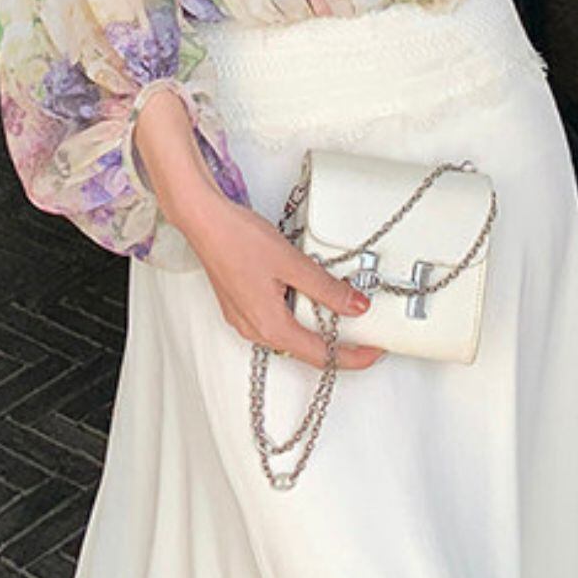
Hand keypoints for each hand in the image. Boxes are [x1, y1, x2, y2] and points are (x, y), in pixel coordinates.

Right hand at [183, 194, 386, 371]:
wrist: (203, 220)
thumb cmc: (237, 239)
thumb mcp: (293, 263)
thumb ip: (326, 288)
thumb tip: (354, 306)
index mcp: (270, 325)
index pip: (320, 355)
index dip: (352, 357)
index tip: (373, 352)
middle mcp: (254, 329)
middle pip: (305, 348)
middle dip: (335, 342)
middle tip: (362, 332)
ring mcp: (244, 318)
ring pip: (289, 333)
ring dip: (314, 325)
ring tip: (337, 308)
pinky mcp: (240, 305)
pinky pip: (275, 319)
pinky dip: (295, 312)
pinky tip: (304, 293)